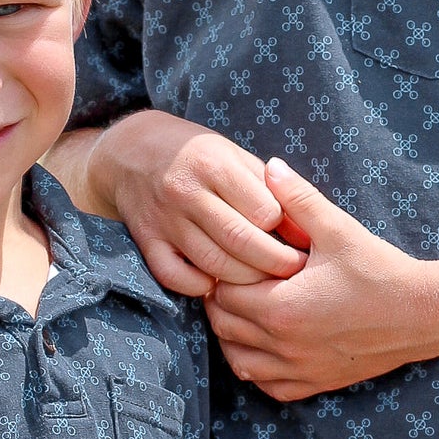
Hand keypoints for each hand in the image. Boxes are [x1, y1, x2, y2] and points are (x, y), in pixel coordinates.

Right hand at [87, 112, 307, 295]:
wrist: (132, 151)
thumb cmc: (198, 156)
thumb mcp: (235, 155)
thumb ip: (271, 190)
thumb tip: (306, 232)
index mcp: (214, 163)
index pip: (264, 211)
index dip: (286, 232)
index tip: (299, 242)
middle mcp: (187, 191)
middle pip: (242, 241)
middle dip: (276, 263)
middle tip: (293, 271)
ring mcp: (165, 219)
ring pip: (213, 264)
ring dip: (245, 281)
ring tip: (264, 281)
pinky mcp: (147, 240)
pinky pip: (175, 277)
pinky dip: (200, 287)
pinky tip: (217, 283)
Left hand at [207, 161, 438, 400]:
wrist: (424, 314)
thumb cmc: (381, 270)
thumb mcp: (339, 229)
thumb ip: (299, 199)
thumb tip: (271, 167)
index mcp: (280, 307)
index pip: (222, 292)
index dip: (222, 273)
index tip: (235, 258)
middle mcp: (282, 345)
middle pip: (223, 327)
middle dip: (224, 302)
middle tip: (237, 279)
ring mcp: (298, 370)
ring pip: (239, 361)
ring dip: (234, 337)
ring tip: (249, 310)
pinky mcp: (315, 384)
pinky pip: (268, 386)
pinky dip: (259, 369)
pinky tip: (269, 345)